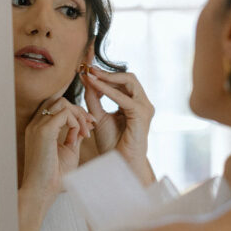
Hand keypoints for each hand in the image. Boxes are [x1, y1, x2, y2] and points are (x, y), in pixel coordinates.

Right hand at [20, 97, 94, 214]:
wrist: (43, 191)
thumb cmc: (55, 176)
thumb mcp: (69, 150)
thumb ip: (74, 135)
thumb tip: (85, 124)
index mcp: (39, 128)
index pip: (57, 106)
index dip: (76, 112)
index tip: (89, 125)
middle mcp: (36, 124)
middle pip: (59, 101)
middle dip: (79, 110)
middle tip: (91, 125)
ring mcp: (37, 126)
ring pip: (62, 103)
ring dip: (79, 115)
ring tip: (86, 133)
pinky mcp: (43, 131)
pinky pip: (64, 114)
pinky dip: (76, 123)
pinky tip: (80, 137)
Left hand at [81, 68, 154, 182]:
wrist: (118, 163)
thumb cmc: (111, 143)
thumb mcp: (98, 115)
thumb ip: (93, 97)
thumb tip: (85, 76)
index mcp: (135, 104)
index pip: (122, 81)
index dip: (105, 74)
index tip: (86, 68)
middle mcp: (143, 103)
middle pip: (128, 77)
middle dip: (107, 72)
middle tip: (88, 68)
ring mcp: (145, 108)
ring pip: (129, 81)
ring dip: (107, 77)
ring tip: (89, 74)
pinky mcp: (141, 114)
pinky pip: (123, 97)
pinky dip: (108, 90)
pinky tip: (94, 85)